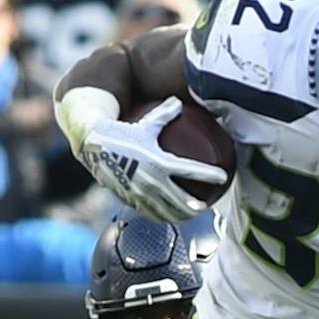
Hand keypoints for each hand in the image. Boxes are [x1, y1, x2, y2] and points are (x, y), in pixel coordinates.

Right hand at [75, 97, 226, 221]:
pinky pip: (152, 213)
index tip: (223, 176)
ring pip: (168, 212)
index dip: (210, 174)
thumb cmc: (122, 132)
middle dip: (197, 206)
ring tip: (190, 214)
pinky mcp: (132, 201)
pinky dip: (164, 216)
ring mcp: (142, 195)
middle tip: (207, 205)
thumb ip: (165, 114)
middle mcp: (153, 182)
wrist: (94, 148)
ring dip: (182, 215)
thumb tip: (179, 102)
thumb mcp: (146, 123)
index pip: (191, 170)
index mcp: (160, 162)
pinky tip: (169, 215)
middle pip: (183, 201)